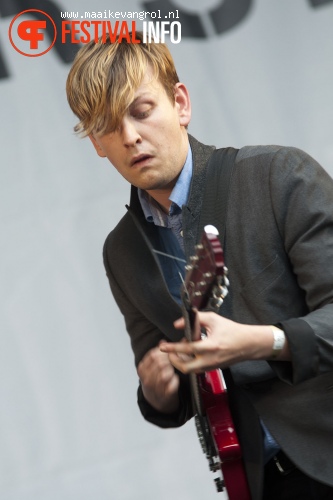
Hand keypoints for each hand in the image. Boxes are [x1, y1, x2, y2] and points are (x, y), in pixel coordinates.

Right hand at [137, 341, 179, 412]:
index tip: (170, 352)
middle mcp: (145, 378)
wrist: (157, 400)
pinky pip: (172, 385)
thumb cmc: (156, 378)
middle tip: (175, 360)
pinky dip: (176, 381)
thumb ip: (159, 352)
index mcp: (142, 368)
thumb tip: (163, 340)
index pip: (152, 355)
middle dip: (169, 360)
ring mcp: (154, 388)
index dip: (163, 352)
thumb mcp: (154, 365)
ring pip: (164, 375)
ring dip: (172, 370)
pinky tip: (176, 379)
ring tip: (174, 369)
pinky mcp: (164, 396)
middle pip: (159, 364)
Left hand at [160, 311, 279, 373]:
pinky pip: (197, 369)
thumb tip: (178, 324)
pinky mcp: (213, 368)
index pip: (187, 349)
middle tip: (167, 352)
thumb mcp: (213, 319)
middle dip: (173, 361)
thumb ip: (195, 319)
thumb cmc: (231, 330)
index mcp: (211, 346)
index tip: (162, 346)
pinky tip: (189, 352)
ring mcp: (212, 366)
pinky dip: (189, 362)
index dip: (172, 348)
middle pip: (185, 368)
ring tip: (179, 349)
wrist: (248, 344)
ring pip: (190, 370)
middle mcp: (210, 359)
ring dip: (181, 361)